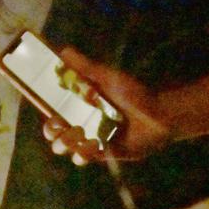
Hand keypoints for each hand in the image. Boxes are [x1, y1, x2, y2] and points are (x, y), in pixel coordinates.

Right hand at [42, 46, 171, 165]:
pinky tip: (94, 144)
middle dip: (53, 133)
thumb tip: (64, 50)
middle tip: (64, 126)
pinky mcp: (103, 153)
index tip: (52, 116)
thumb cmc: (135, 93)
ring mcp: (91, 140)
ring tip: (81, 132)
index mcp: (79, 109)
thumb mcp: (108, 77)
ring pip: (64, 149)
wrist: (160, 114)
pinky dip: (83, 153)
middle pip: (54, 136)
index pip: (53, 118)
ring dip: (66, 143)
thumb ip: (85, 67)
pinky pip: (82, 159)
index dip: (48, 120)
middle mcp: (82, 125)